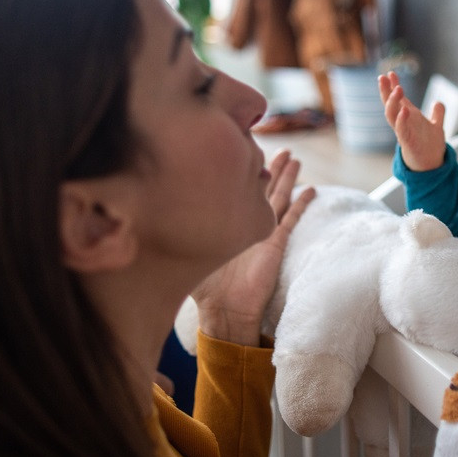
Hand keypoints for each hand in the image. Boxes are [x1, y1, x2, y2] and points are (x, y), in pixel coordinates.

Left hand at [190, 150, 315, 345]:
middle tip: (279, 148)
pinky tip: (310, 190)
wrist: (224, 310)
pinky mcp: (275, 243)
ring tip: (294, 158)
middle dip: (269, 166)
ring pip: (278, 196)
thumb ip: (174, 227)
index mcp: (226, 221)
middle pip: (261, 186)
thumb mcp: (184, 248)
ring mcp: (263, 231)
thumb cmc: (202, 285)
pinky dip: (301, 204)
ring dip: (287, 177)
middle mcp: (245, 222)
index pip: (235, 187)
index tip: (241, 146)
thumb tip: (146, 209)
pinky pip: (291, 218)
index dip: (239, 167)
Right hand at [378, 70, 445, 170]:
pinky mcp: (407, 142)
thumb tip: (438, 102)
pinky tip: (404, 110)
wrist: (432, 165)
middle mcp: (403, 123)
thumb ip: (437, 114)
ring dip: (392, 102)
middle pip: (389, 104)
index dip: (393, 86)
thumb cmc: (430, 147)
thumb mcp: (436, 126)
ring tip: (397, 89)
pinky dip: (401, 120)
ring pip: (391, 115)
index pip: (398, 99)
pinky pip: (401, 130)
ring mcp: (403, 132)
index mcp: (409, 117)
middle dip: (385, 91)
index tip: (390, 73)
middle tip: (383, 77)